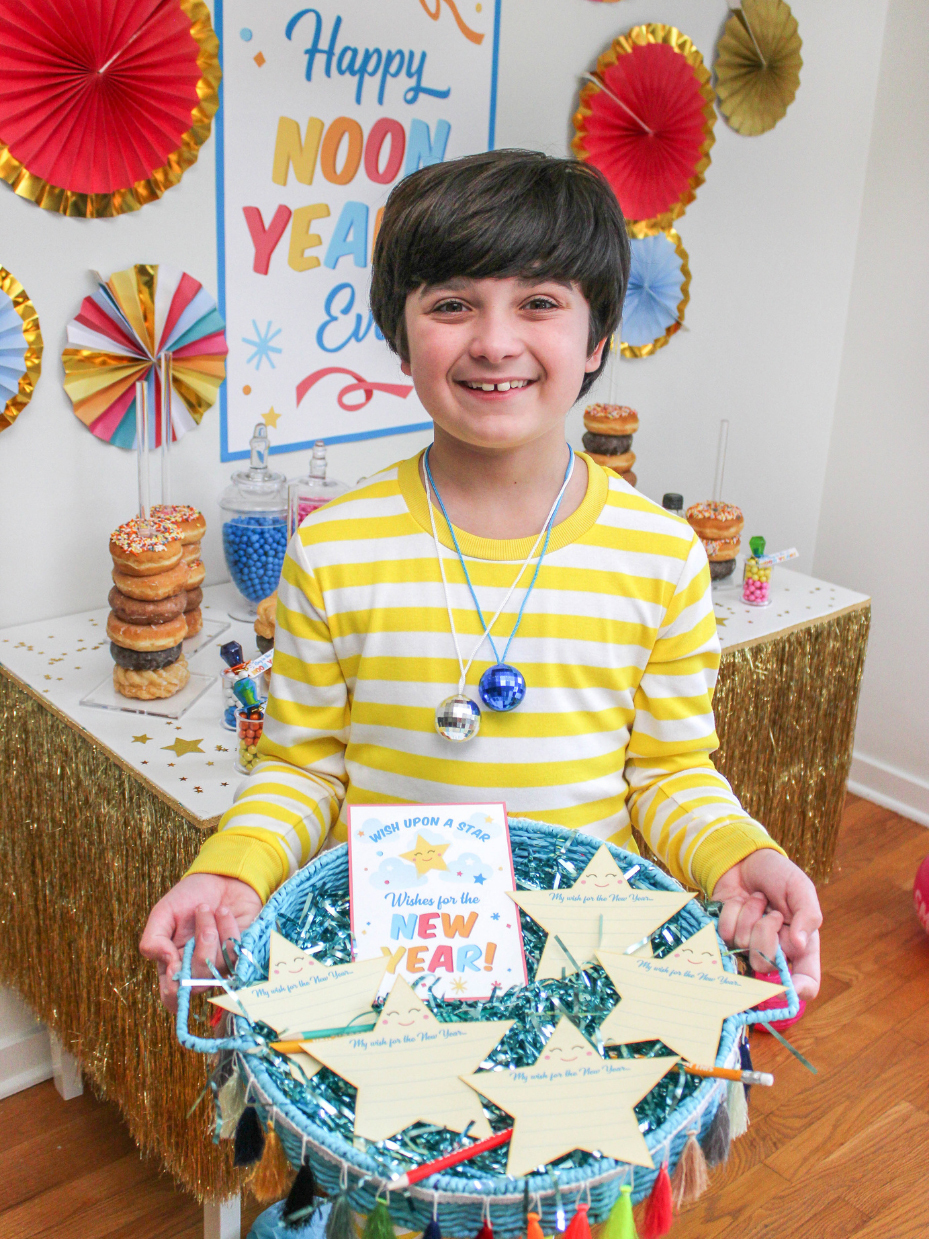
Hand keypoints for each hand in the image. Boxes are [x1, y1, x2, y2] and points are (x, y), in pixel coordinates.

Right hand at [139, 873, 262, 1012]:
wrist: (221, 877)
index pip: (172, 998)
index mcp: (173, 965)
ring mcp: (221, 963)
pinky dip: (228, 927)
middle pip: (198, 983)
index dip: (174, 990)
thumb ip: (153, 941)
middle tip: (200, 911)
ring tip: (209, 908)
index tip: (175, 964)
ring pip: (218, 967)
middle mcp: (197, 969)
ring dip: (212, 931)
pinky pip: (235, 952)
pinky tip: (224, 912)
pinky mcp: (241, 953)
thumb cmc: (189, 896)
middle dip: (200, 947)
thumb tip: (167, 964)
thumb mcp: (162, 913)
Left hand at [712, 849, 821, 999]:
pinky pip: (725, 933)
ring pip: (743, 946)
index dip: (800, 990)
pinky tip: (740, 901)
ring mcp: (748, 944)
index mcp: (801, 945)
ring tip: (757, 900)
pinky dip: (732, 911)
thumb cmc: (778, 874)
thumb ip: (807, 916)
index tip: (792, 988)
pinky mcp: (727, 934)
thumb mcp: (801, 888)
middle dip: (766, 932)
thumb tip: (798, 945)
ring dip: (749, 915)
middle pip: (766, 965)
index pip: (806, 982)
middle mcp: (775, 951)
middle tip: (772, 911)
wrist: (745, 858)